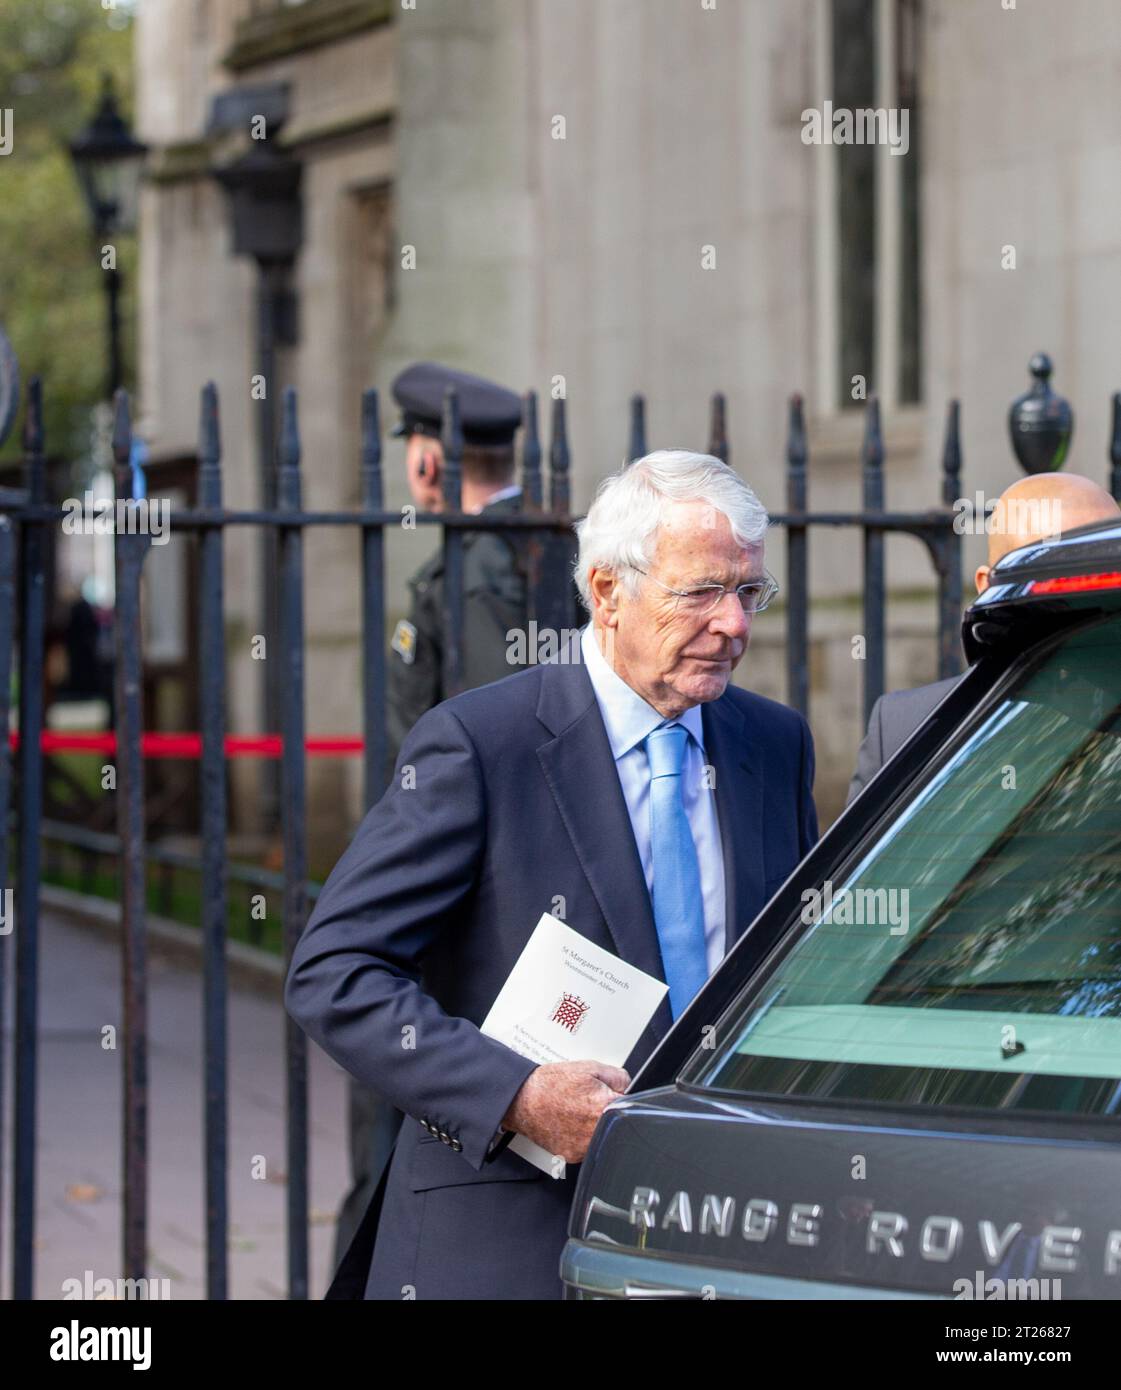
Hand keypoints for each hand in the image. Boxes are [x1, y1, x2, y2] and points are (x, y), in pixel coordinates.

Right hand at [501, 1060, 629, 1163]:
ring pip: (602, 1137)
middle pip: (616, 1125)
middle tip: (589, 1103)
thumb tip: (629, 1087)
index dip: (622, 1100)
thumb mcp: (590, 1068)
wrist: (523, 1100)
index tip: (616, 1098)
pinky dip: (582, 1137)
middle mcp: (596, 1131)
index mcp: (604, 1108)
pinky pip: (587, 1147)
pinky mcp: (573, 1156)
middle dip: (607, 1112)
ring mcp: (584, 1147)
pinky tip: (570, 1123)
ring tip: (577, 1112)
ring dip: (595, 1126)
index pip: (631, 1108)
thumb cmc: (551, 1084)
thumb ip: (618, 1077)